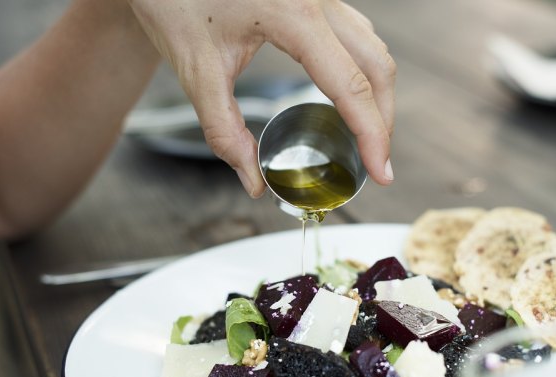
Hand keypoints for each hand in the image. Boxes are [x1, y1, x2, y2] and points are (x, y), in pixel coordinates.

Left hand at [127, 0, 395, 196]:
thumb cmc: (174, 0)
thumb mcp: (196, 69)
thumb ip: (225, 130)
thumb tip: (252, 180)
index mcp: (293, 14)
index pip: (350, 85)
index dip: (372, 134)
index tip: (381, 172)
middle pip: (375, 65)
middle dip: (382, 119)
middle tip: (375, 162)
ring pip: (371, 46)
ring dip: (376, 93)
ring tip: (366, 135)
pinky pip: (355, 33)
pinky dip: (362, 70)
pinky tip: (349, 96)